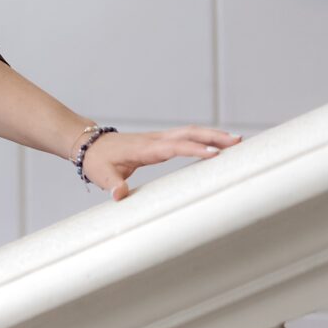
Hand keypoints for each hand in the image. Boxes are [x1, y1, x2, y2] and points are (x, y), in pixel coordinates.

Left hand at [79, 125, 241, 199]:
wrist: (90, 145)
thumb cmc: (97, 161)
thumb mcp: (101, 175)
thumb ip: (112, 185)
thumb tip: (119, 195)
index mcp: (144, 148)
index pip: (173, 147)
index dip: (193, 149)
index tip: (213, 152)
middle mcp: (155, 140)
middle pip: (188, 133)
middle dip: (213, 136)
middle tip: (237, 141)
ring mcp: (159, 138)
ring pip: (190, 132)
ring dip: (213, 134)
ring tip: (237, 140)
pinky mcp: (161, 141)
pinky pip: (186, 136)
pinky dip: (204, 137)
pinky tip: (218, 142)